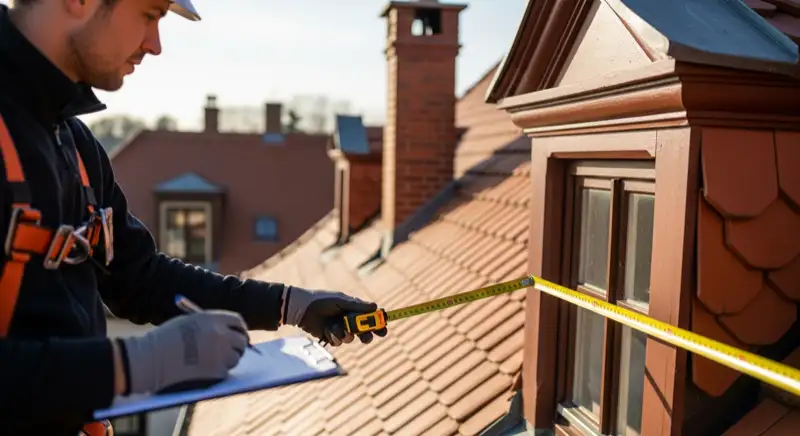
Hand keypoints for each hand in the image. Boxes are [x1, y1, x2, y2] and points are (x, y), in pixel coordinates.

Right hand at [119, 310, 248, 393]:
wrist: (149, 359)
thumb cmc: (163, 340)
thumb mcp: (188, 322)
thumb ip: (209, 324)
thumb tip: (228, 332)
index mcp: (213, 319)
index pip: (237, 321)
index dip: (239, 329)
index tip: (239, 335)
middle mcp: (221, 334)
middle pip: (241, 340)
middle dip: (238, 346)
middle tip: (233, 351)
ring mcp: (220, 353)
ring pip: (235, 358)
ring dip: (227, 360)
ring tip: (209, 362)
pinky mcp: (217, 371)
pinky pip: (225, 371)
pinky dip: (218, 372)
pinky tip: (202, 371)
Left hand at [283, 286, 387, 345]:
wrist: (302, 309)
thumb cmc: (322, 301)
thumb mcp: (341, 301)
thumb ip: (358, 306)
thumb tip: (376, 307)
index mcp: (353, 309)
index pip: (370, 316)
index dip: (377, 322)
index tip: (384, 327)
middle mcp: (348, 320)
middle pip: (364, 331)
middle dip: (367, 335)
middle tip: (367, 337)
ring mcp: (340, 329)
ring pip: (351, 338)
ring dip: (346, 334)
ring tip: (338, 328)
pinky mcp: (331, 337)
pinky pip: (339, 341)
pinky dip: (334, 336)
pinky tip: (327, 329)